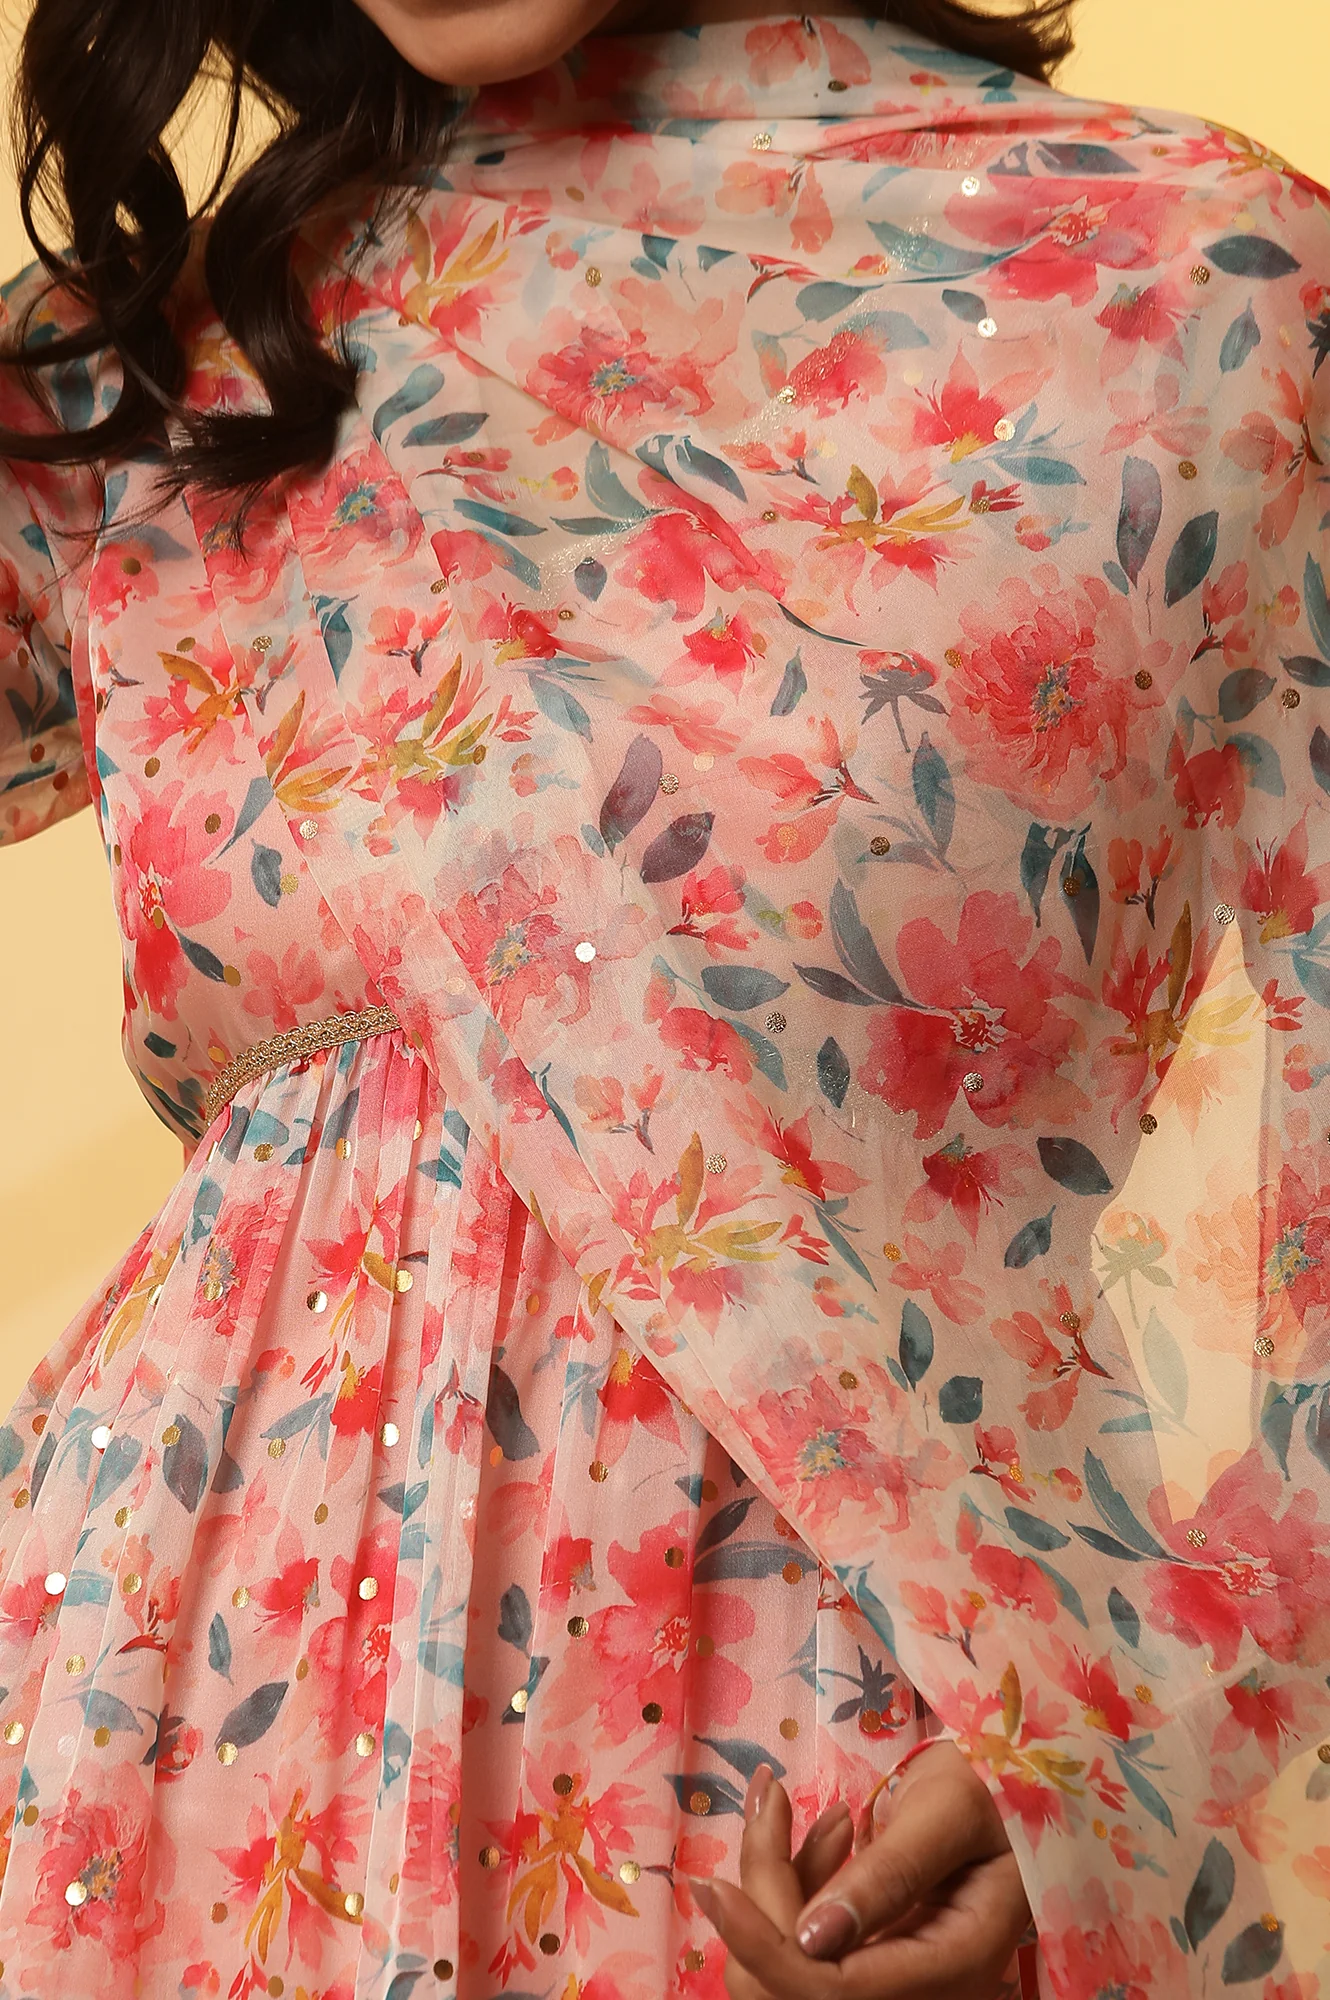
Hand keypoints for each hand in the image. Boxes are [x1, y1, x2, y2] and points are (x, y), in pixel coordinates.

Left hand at [689, 1742, 1030, 1998]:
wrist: (1011, 1786)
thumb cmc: (994, 1784)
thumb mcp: (948, 1810)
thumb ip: (889, 1873)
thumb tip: (811, 1938)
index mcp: (957, 1964)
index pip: (836, 1992)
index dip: (767, 1948)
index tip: (716, 1888)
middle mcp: (925, 1991)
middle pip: (801, 1985)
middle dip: (763, 1900)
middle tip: (767, 1802)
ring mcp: (897, 1977)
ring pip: (790, 1965)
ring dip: (777, 1882)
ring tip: (809, 1809)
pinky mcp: (873, 1957)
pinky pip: (806, 1941)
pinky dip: (796, 1882)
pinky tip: (828, 1831)